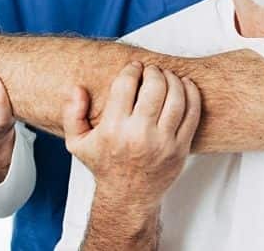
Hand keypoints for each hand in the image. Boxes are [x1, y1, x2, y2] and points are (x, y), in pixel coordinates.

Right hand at [63, 62, 200, 207]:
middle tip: (151, 71)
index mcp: (113, 129)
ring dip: (173, 79)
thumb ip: (72, 114)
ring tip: (166, 77)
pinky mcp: (181, 148)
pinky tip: (184, 86)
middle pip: (155, 86)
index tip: (134, 67)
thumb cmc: (104, 165)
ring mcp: (163, 142)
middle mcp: (139, 135)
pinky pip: (192, 113)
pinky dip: (191, 93)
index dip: (132, 69)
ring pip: (177, 97)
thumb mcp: (77, 143)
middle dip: (153, 72)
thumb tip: (78, 89)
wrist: (129, 197)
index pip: (126, 85)